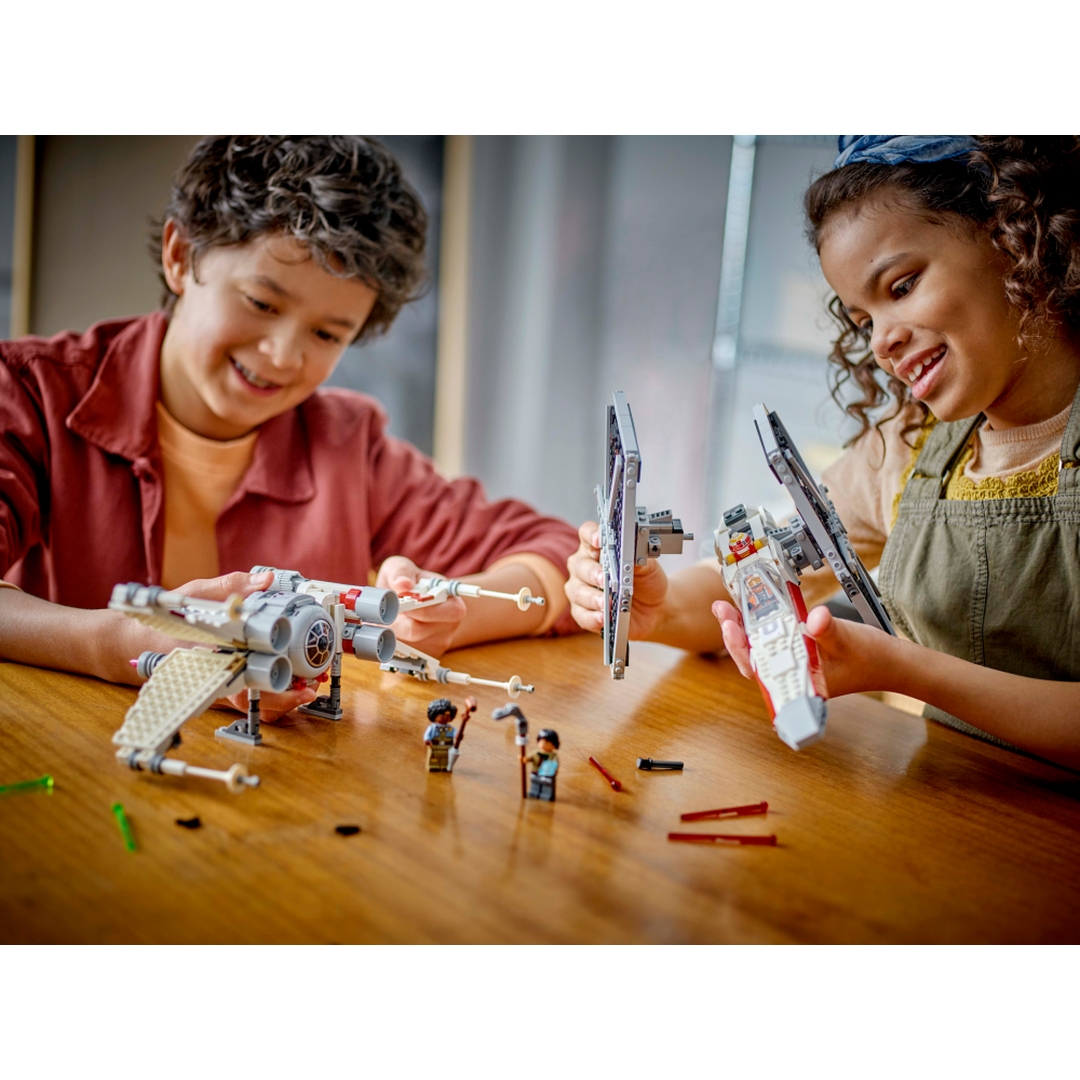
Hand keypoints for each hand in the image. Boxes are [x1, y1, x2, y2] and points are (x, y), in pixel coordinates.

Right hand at [170, 570, 315, 720]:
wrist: (143, 643)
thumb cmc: (168, 619)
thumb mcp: (196, 594)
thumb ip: (232, 586)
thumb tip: (266, 580)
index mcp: (210, 652)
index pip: (245, 666)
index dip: (273, 670)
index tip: (296, 667)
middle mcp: (216, 675)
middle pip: (254, 696)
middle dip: (286, 694)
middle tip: (312, 683)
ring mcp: (221, 688)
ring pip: (254, 706)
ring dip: (283, 703)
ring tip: (307, 690)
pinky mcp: (226, 693)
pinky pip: (252, 705)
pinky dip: (274, 703)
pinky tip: (294, 691)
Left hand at [376, 555, 466, 655]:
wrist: (411, 603)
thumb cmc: (409, 583)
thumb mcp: (403, 568)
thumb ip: (402, 571)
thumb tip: (403, 584)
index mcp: (453, 605)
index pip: (444, 613)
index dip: (418, 608)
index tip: (398, 601)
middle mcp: (449, 628)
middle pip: (418, 632)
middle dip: (394, 622)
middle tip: (379, 614)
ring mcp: (436, 646)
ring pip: (406, 646)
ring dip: (389, 634)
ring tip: (382, 621)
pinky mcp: (422, 658)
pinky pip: (402, 656)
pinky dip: (390, 645)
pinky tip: (387, 632)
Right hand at [565, 520, 671, 639]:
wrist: (654, 608)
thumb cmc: (647, 582)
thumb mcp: (649, 568)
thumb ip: (640, 558)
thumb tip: (633, 555)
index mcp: (597, 549)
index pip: (587, 535)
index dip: (591, 535)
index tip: (599, 540)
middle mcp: (584, 567)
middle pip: (580, 565)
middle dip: (592, 572)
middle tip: (604, 579)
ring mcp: (581, 590)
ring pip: (577, 592)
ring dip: (592, 598)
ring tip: (606, 603)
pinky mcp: (583, 612)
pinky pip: (581, 615)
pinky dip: (592, 617)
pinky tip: (602, 617)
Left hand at [712, 599, 891, 698]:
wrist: (889, 662)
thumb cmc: (870, 658)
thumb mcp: (848, 639)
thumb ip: (828, 630)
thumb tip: (815, 618)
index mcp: (799, 682)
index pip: (759, 671)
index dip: (741, 651)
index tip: (730, 630)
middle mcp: (791, 677)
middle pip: (753, 659)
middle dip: (734, 635)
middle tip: (722, 611)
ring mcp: (793, 665)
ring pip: (760, 650)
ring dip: (744, 629)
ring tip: (728, 608)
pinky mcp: (798, 653)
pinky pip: (773, 642)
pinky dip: (761, 626)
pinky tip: (751, 610)